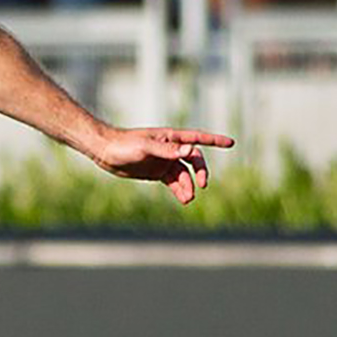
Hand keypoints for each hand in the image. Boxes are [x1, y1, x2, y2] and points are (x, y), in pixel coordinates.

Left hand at [90, 127, 234, 203]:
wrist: (106, 152)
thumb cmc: (124, 144)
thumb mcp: (145, 147)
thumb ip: (167, 150)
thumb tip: (190, 150)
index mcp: (171, 138)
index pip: (198, 138)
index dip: (214, 140)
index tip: (231, 143)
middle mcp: (171, 149)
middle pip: (194, 160)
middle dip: (200, 172)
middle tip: (202, 185)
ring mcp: (165, 161)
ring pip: (184, 175)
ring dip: (189, 186)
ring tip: (188, 199)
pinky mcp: (157, 173)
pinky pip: (174, 182)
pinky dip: (180, 190)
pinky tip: (184, 199)